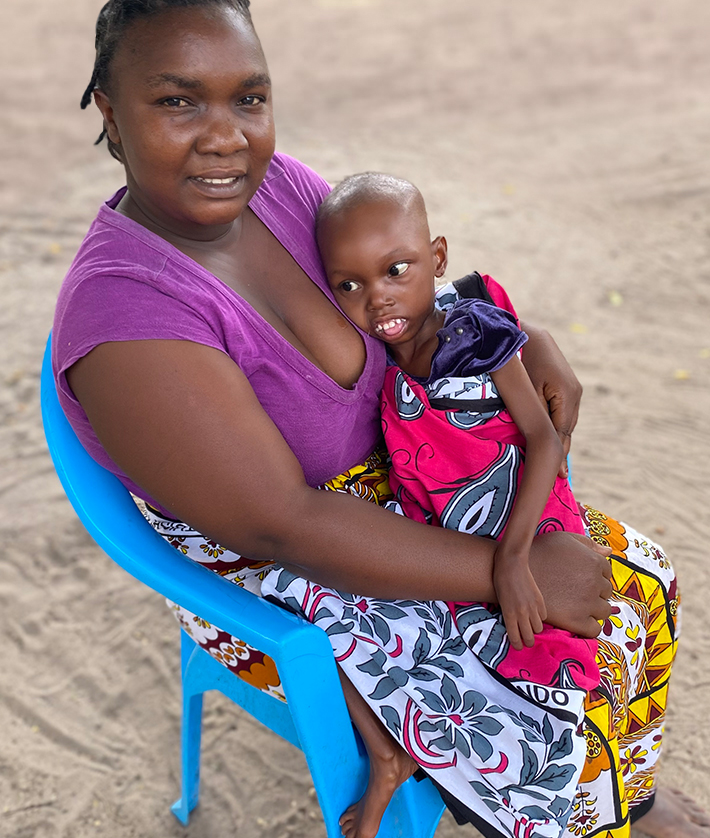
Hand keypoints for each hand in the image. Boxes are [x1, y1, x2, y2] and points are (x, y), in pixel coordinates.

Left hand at [493, 550, 546, 649]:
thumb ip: (507, 614)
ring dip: (534, 629)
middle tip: (526, 641)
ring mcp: (532, 606)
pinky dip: (540, 617)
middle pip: (529, 637)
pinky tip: (535, 614)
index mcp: (509, 614)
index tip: (518, 647)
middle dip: (528, 641)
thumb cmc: (499, 580)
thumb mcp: (499, 600)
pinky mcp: (540, 599)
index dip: (517, 645)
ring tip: (530, 626)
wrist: (511, 564)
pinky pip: (544, 616)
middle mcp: (522, 613)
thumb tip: (513, 625)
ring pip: (539, 628)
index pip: (515, 638)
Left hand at [520, 323, 581, 477]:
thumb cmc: (523, 361)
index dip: (559, 454)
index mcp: (568, 395)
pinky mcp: (569, 386)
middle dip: (561, 450)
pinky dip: (558, 424)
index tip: (557, 475)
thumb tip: (541, 438)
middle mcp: (576, 394)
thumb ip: (535, 414)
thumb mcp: (527, 390)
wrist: (528, 334)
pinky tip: (553, 436)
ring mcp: (574, 389)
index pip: (562, 432)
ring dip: (560, 438)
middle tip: (558, 476)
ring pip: (566, 421)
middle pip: (567, 429)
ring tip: (556, 462)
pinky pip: (564, 411)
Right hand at [528, 532, 612, 636]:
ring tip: (577, 605)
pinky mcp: (576, 621)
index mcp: (594, 562)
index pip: (607, 574)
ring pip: (603, 611)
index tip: (583, 579)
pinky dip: (589, 626)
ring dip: (594, 609)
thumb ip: (587, 544)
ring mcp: (586, 603)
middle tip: (578, 592)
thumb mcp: (563, 539)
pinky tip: (578, 620)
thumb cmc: (539, 552)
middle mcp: (595, 583)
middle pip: (606, 593)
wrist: (515, 573)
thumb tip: (608, 552)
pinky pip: (594, 629)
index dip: (596, 576)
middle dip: (596, 592)